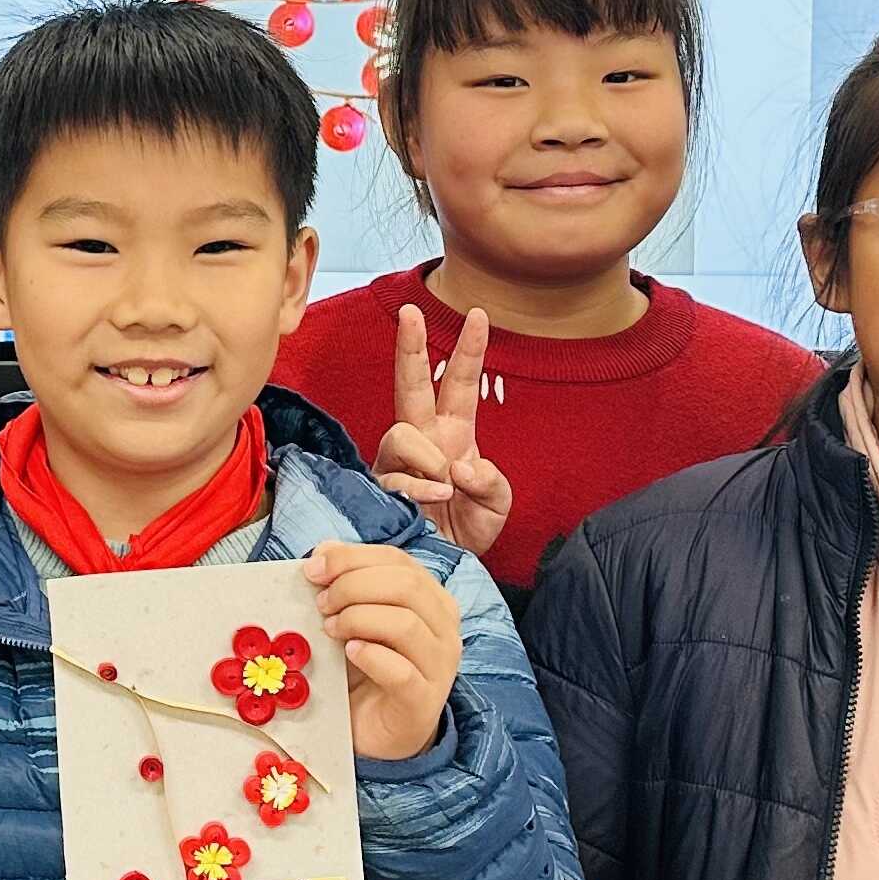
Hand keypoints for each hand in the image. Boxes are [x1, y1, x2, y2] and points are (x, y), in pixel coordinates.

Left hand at [308, 539, 462, 765]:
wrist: (378, 729)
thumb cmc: (367, 668)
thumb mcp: (352, 617)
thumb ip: (343, 581)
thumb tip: (324, 549)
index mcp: (431, 597)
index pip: (397, 560)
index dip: (351, 558)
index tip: (312, 569)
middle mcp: (444, 626)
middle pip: (405, 585)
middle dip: (352, 586)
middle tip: (321, 604)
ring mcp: (440, 665)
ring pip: (405, 623)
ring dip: (358, 619)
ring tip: (330, 630)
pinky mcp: (424, 701)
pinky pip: (401, 672)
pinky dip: (370, 656)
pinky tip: (350, 654)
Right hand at [373, 304, 513, 562]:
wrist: (445, 567)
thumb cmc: (469, 530)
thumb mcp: (497, 504)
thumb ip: (491, 481)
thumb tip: (459, 467)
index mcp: (454, 433)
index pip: (460, 383)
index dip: (469, 349)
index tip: (478, 314)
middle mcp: (423, 439)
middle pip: (411, 384)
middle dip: (410, 347)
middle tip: (409, 312)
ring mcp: (398, 463)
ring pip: (401, 433)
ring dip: (427, 456)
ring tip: (445, 484)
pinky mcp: (381, 488)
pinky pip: (396, 475)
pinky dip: (420, 486)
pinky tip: (436, 497)